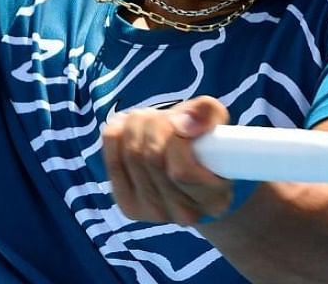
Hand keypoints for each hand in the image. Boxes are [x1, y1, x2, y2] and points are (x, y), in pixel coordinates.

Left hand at [102, 97, 235, 224]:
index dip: (177, 138)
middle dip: (156, 125)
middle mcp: (185, 214)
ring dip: (138, 126)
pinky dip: (116, 135)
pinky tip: (127, 128)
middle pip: (153, 158)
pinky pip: (112, 160)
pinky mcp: (130, 207)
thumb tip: (183, 124)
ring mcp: (154, 213)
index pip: (182, 171)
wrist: (189, 167)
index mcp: (215, 199)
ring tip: (150, 120)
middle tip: (165, 116)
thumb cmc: (206, 142)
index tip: (182, 122)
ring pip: (133, 156)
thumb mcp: (216, 120)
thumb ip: (207, 112)